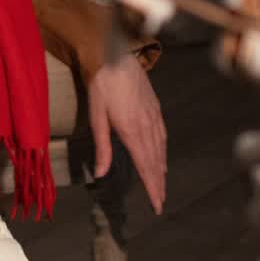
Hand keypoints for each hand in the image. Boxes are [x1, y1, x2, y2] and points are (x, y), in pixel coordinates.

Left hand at [88, 55, 166, 213]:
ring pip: (160, 150)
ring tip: (161, 186)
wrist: (116, 55)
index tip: (157, 204)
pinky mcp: (155, 108)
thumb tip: (101, 174)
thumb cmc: (102, 85)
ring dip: (161, 170)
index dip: (151, 187)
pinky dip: (163, 151)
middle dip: (158, 185)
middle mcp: (147, 126)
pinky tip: (162, 157)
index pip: (145, 166)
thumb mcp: (96, 116)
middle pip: (155, 162)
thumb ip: (102, 147)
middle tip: (161, 203)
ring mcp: (153, 117)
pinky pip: (162, 135)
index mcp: (132, 131)